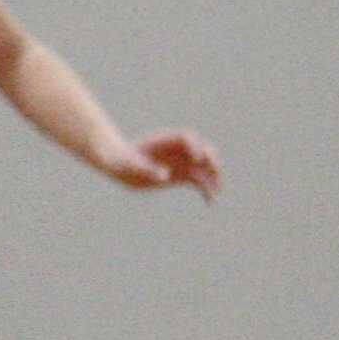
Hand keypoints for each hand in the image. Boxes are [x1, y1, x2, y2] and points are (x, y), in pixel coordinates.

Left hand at [99, 126, 221, 200]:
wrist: (120, 167)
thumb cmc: (123, 162)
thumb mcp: (130, 165)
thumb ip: (147, 169)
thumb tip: (165, 176)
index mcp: (166, 140)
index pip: (187, 137)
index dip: (195, 146)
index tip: (196, 158)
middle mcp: (178, 149)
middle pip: (202, 149)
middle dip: (210, 159)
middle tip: (215, 169)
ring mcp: (182, 162)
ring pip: (204, 167)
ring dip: (213, 177)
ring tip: (218, 190)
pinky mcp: (182, 176)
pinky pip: (199, 181)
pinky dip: (206, 190)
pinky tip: (210, 202)